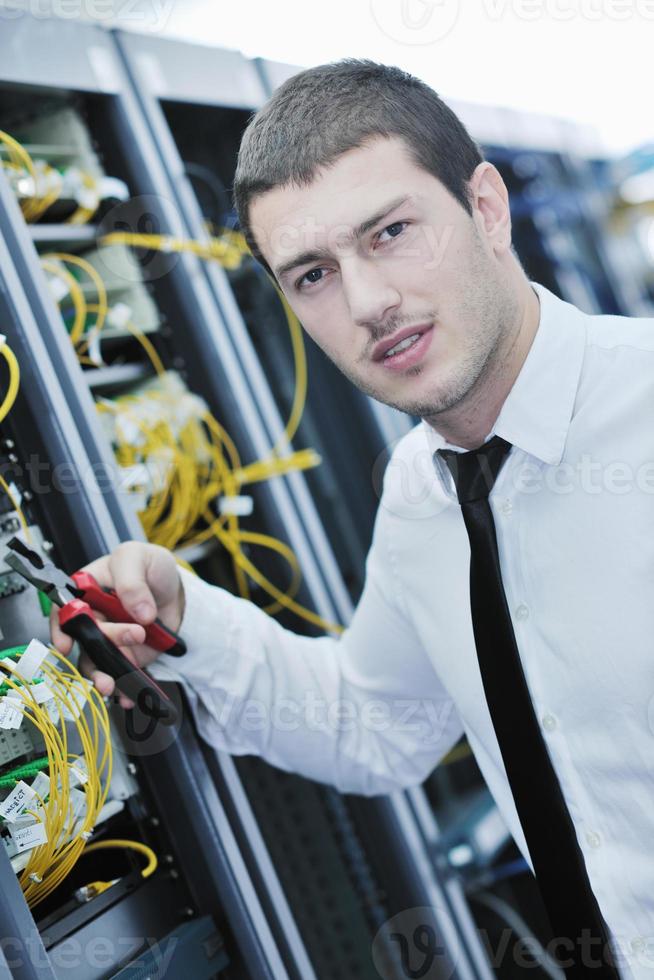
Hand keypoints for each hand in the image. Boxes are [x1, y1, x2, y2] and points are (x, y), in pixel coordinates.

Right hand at [49, 541, 184, 708]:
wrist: (176, 592)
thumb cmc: (151, 568)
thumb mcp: (140, 557)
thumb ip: (132, 580)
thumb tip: (137, 610)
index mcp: (86, 590)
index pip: (63, 610)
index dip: (61, 628)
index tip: (67, 643)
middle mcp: (93, 617)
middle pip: (84, 639)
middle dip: (102, 646)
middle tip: (134, 635)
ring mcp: (108, 640)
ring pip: (95, 663)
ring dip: (102, 676)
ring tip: (114, 683)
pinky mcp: (125, 655)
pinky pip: (119, 675)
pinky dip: (123, 688)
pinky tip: (129, 695)